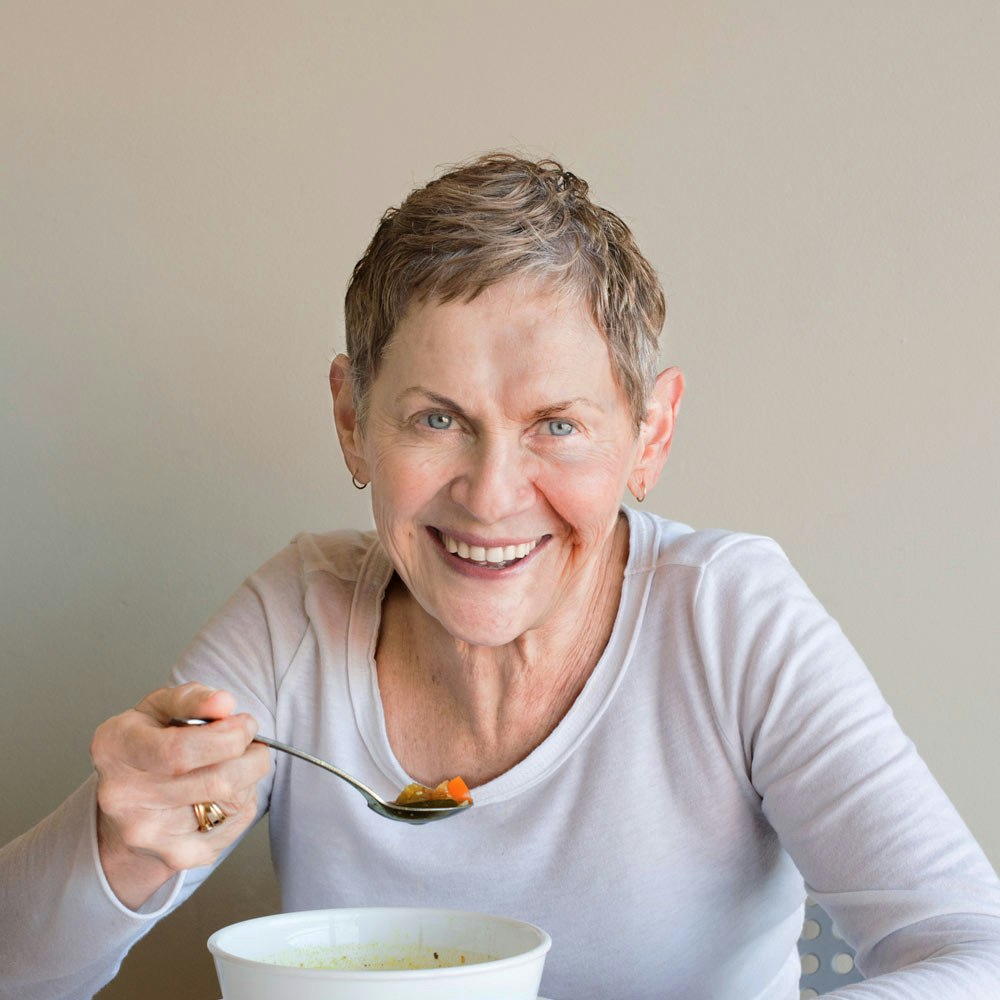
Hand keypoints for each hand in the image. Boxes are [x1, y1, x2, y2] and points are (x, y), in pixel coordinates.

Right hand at [91, 682, 270, 908]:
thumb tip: (225, 703)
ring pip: (229, 804)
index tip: (245, 724)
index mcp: (116, 747)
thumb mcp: (162, 707)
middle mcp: (123, 795)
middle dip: (251, 757)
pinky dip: (243, 807)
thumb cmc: (149, 741)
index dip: (227, 737)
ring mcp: (145, 831)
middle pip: (215, 781)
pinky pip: (231, 828)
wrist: (128, 798)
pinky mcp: (171, 855)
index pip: (180, 751)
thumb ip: (194, 698)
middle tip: (253, 744)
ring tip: (237, 764)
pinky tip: (226, 792)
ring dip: (249, 779)